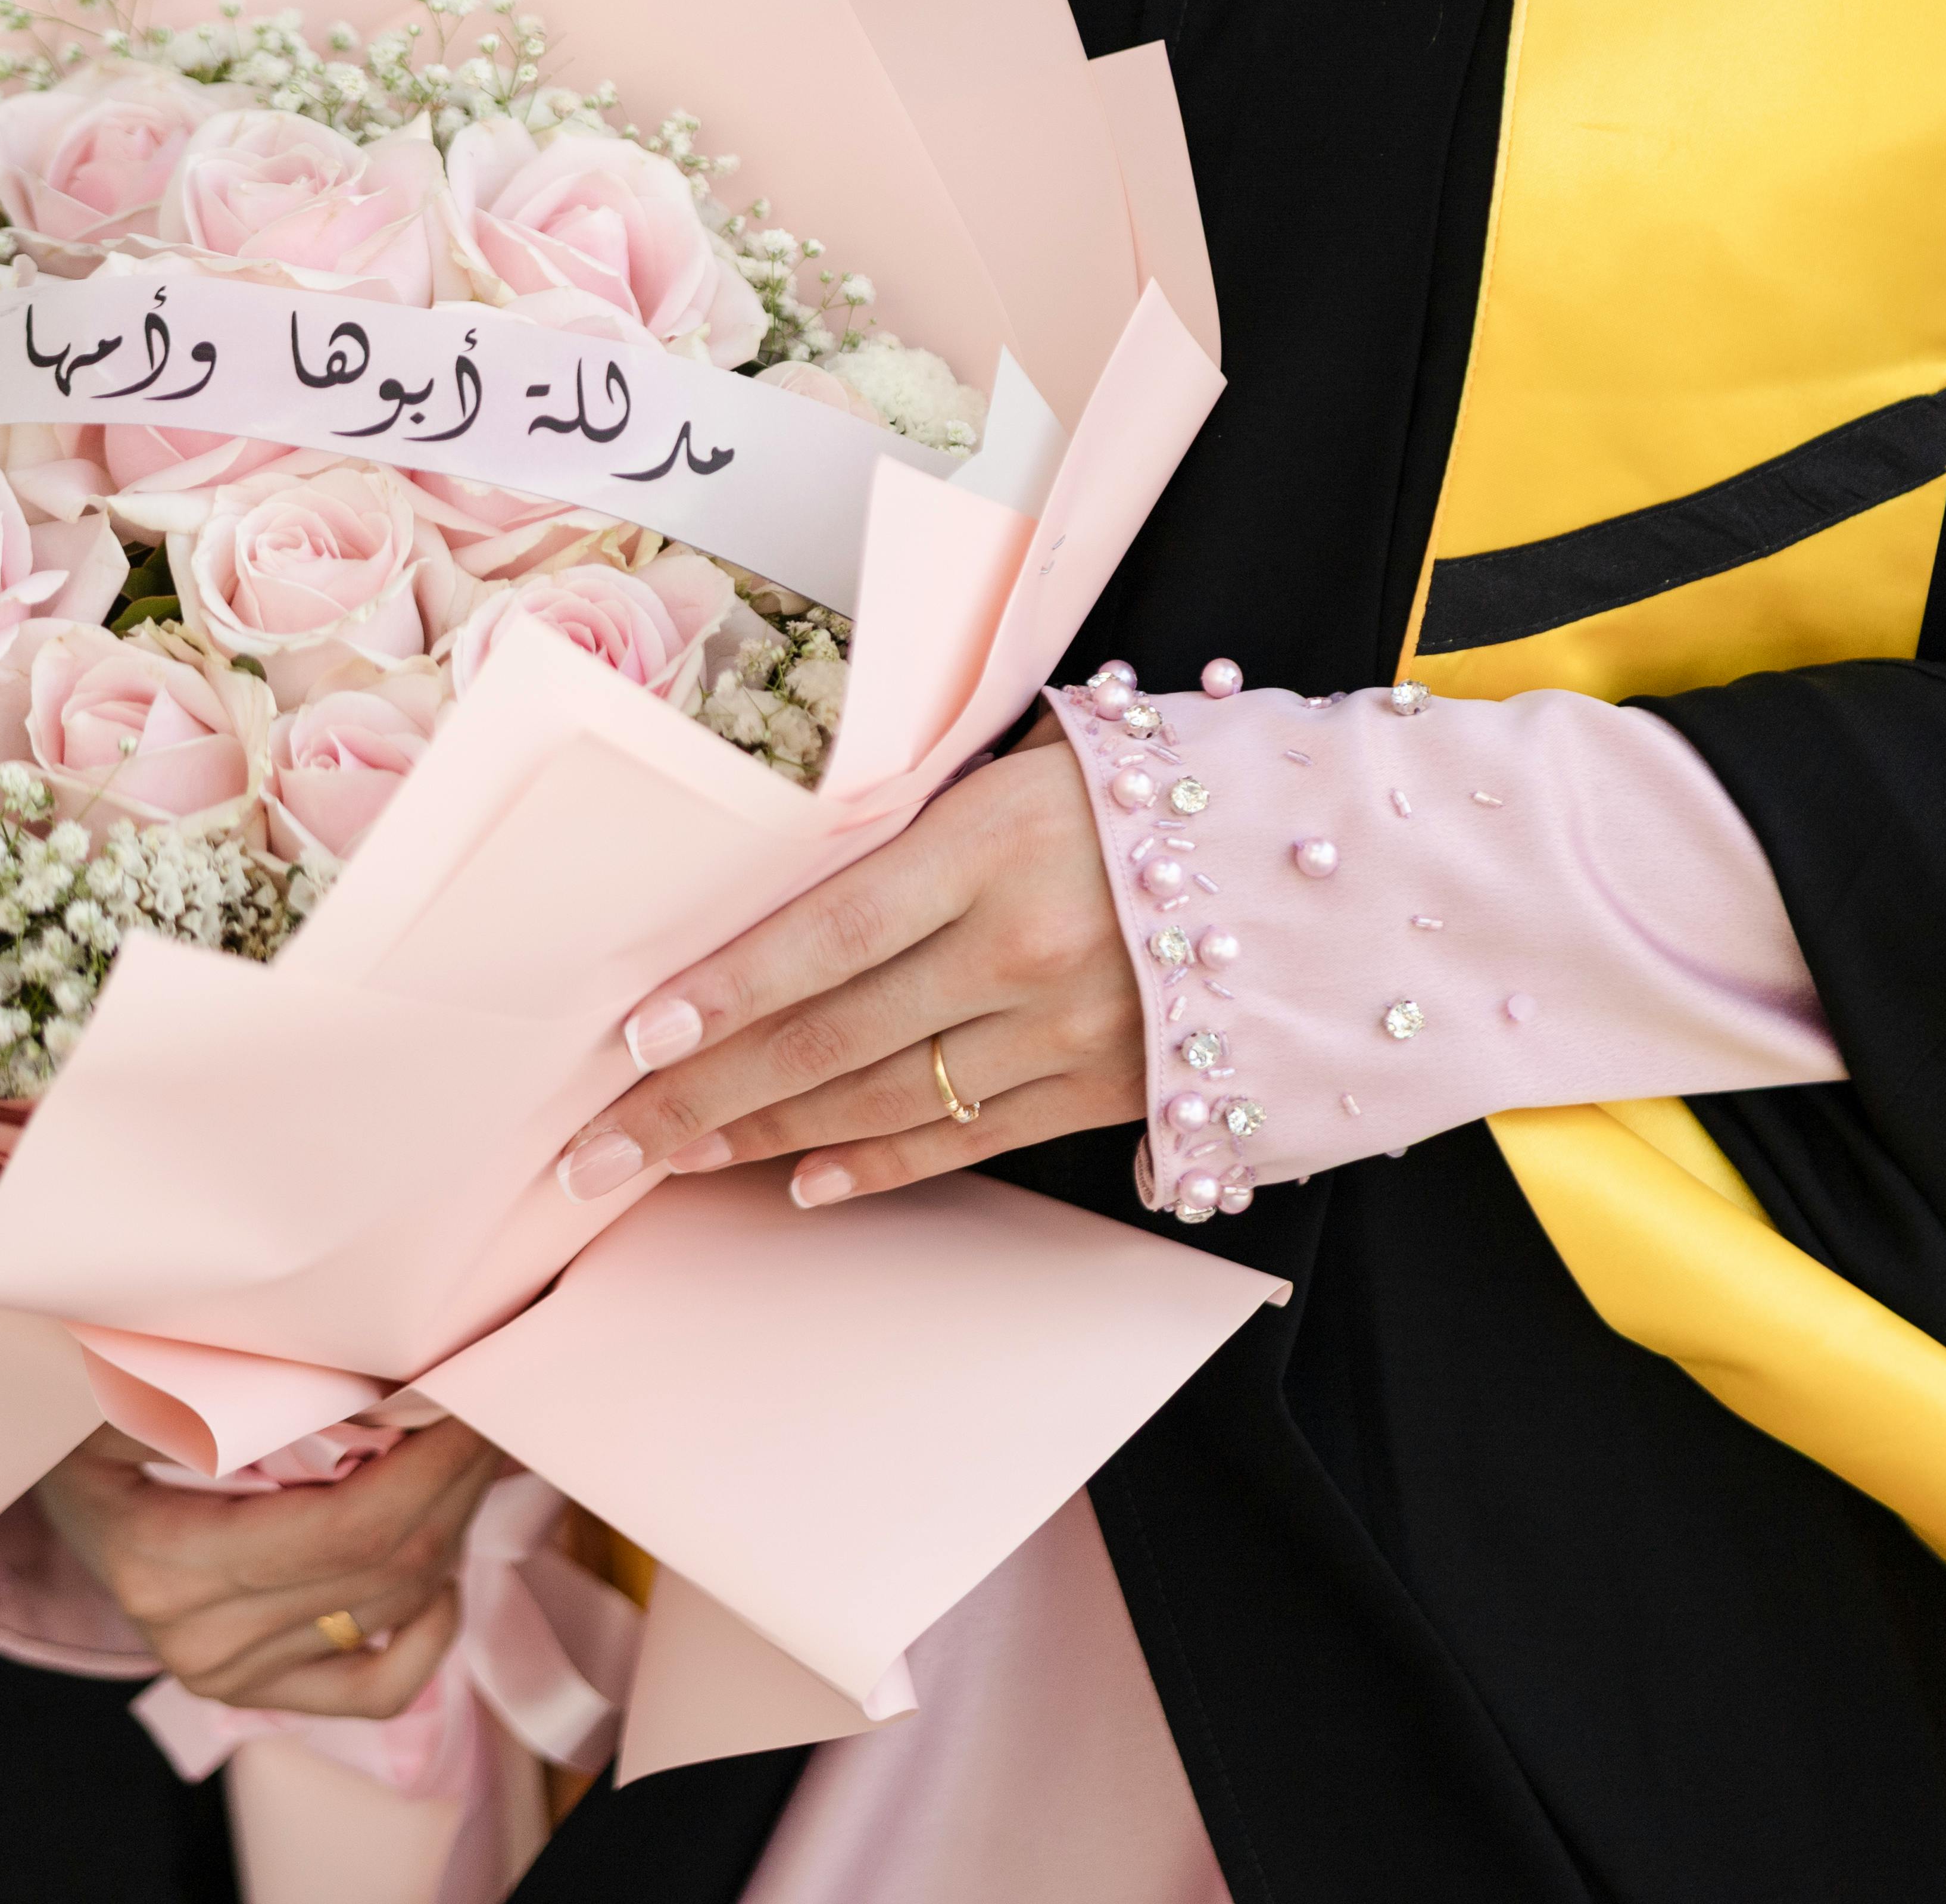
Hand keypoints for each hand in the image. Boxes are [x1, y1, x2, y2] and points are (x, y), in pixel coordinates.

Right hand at [35, 1418, 502, 1715]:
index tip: (472, 1397)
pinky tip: (444, 1574)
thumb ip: (231, 1386)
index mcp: (166, 1561)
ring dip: (452, 1528)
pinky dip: (431, 1639)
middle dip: (456, 1481)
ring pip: (392, 1610)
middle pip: (383, 1566)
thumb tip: (367, 1378)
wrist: (58, 1486)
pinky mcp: (253, 1690)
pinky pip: (375, 1692)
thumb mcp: (133, 1386)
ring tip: (470, 1455)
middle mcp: (199, 1637)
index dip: (430, 1467)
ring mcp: (226, 1675)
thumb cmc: (96, 1418)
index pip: (346, 1527)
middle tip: (491, 1406)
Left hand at [557, 726, 1141, 1207]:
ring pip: (883, 1098)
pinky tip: (802, 1181)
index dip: (724, 991)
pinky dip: (877, 1164)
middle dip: (699, 1095)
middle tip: (598, 1144)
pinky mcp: (1107, 1091)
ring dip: (763, 1136)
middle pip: (829, 1035)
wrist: (1346, 870)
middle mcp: (1024, 947)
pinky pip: (967, 1138)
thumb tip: (803, 866)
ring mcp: (1068, 1030)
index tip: (634, 1034)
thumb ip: (929, 821)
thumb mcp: (1042, 764)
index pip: (825, 934)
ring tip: (671, 1157)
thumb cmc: (1170, 791)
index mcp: (996, 843)